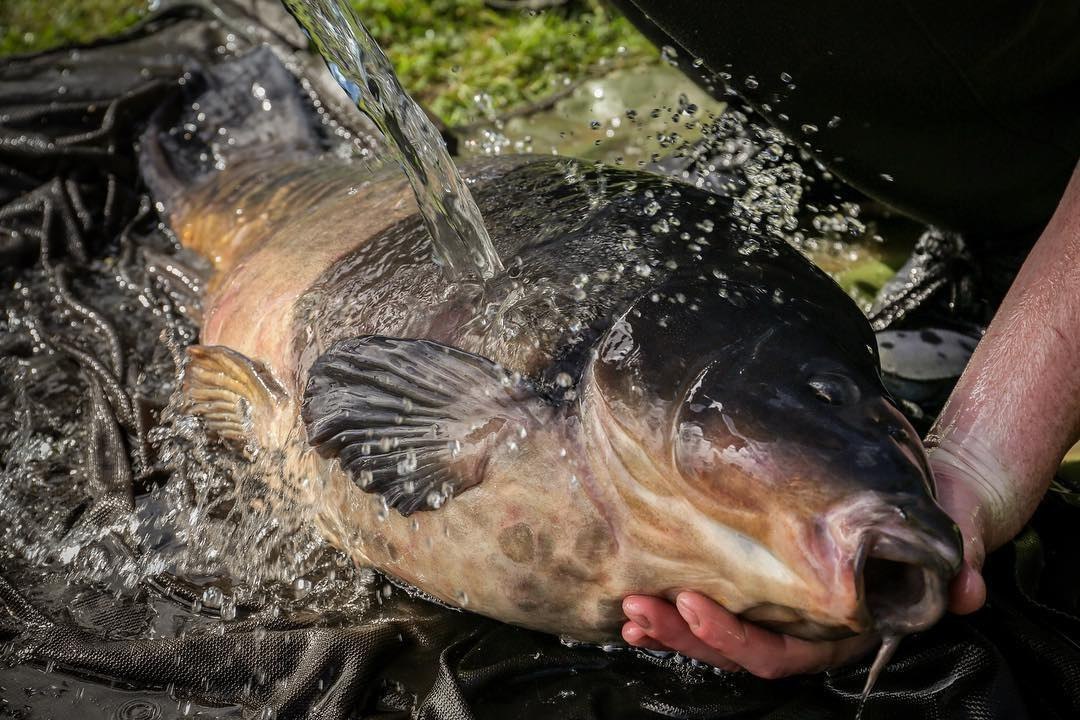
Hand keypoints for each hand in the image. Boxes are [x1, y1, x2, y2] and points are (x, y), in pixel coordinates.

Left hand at [620, 445, 994, 678]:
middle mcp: (807, 630)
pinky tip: (635, 602)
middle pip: (736, 652)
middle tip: (640, 608)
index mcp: (843, 630)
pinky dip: (674, 612)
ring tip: (628, 609)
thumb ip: (958, 566)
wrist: (931, 505)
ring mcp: (782, 611)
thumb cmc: (936, 526)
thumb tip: (968, 587)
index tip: (691, 601)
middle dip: (683, 635)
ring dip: (668, 626)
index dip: (734, 637)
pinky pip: (714, 608)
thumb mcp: (951, 538)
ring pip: (716, 637)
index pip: (784, 654)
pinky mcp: (764, 586)